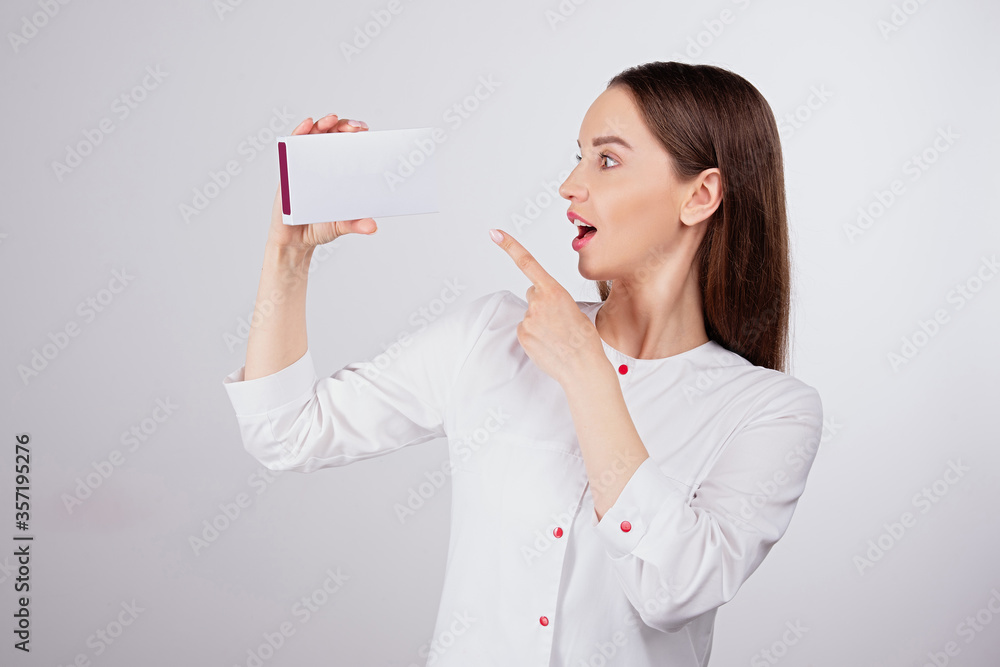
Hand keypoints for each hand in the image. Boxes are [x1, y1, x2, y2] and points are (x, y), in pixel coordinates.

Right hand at [266, 114, 376, 249]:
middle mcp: (322, 165)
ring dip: (323, 124)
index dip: (356, 136)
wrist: (296, 241)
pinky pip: (293, 146)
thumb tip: (373, 226)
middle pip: (333, 137)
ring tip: (332, 120)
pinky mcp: (289, 169)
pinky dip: (300, 132)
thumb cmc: (320, 228)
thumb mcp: (342, 225)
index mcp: (338, 173)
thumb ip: (356, 224)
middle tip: (353, 128)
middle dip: (343, 127)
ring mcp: (305, 164)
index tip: (365, 131)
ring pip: (314, 137)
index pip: (349, 148)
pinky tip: (307, 125)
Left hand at [490, 228, 605, 387]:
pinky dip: (535, 336)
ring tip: (556, 336)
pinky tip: (548, 344)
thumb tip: (538, 305)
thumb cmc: (584, 339)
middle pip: (532, 293)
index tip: (494, 233)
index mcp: (555, 291)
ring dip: (540, 322)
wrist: (583, 367)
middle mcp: (538, 302)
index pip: (528, 263)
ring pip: (530, 314)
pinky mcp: (522, 335)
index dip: (509, 246)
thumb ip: (554, 300)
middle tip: (559, 321)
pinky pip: (526, 330)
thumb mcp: (574, 309)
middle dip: (542, 303)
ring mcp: (528, 319)